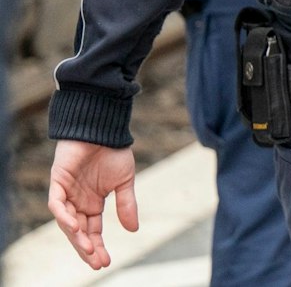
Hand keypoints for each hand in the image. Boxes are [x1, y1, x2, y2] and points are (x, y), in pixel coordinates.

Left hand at [48, 140, 139, 269]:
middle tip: (96, 262)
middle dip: (87, 248)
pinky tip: (76, 226)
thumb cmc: (113, 152)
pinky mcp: (58, 182)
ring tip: (88, 249)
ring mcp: (66, 193)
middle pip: (79, 232)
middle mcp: (78, 202)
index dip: (97, 246)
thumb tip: (133, 230)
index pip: (93, 231)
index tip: (106, 261)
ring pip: (67, 222)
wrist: (103, 129)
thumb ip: (127, 204)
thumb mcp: (125, 182)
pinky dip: (64, 216)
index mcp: (93, 203)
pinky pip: (57, 204)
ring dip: (76, 237)